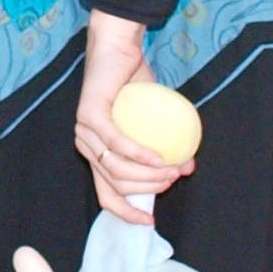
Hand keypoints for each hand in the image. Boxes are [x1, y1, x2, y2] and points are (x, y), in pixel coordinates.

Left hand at [74, 11, 189, 223]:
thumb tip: (187, 168)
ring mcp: (85, 132)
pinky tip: (159, 158)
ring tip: (173, 169)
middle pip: (115, 186)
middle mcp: (86, 147)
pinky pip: (116, 142)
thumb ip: (167, 146)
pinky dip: (139, 153)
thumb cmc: (136, 84)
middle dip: (148, 190)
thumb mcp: (154, 122)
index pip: (107, 196)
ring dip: (147, 175)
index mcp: (96, 154)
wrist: (119, 49)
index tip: (150, 222)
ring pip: (115, 168)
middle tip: (175, 178)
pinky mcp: (89, 116)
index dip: (127, 213)